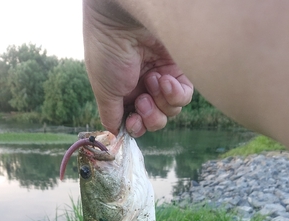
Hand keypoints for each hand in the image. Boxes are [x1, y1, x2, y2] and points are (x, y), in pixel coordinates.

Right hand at [83, 0, 192, 136]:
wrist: (123, 19)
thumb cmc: (108, 52)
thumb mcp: (104, 91)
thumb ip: (112, 116)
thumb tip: (117, 133)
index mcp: (124, 92)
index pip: (136, 121)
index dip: (136, 127)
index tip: (132, 123)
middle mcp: (143, 86)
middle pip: (156, 119)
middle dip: (150, 117)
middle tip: (142, 100)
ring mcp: (162, 78)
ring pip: (170, 111)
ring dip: (160, 102)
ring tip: (152, 81)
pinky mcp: (179, 69)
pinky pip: (184, 96)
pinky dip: (175, 94)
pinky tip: (165, 79)